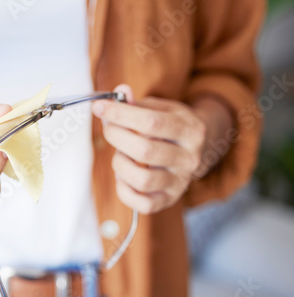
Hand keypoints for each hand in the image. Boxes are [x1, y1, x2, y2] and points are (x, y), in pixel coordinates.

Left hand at [92, 84, 208, 213]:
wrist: (198, 150)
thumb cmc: (170, 127)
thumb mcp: (160, 108)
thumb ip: (137, 103)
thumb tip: (120, 92)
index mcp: (190, 130)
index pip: (151, 123)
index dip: (120, 114)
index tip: (100, 107)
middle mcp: (189, 159)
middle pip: (144, 151)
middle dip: (116, 136)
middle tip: (109, 128)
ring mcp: (180, 182)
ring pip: (142, 179)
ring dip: (120, 164)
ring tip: (120, 154)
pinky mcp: (169, 200)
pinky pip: (143, 204)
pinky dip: (124, 190)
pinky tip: (123, 176)